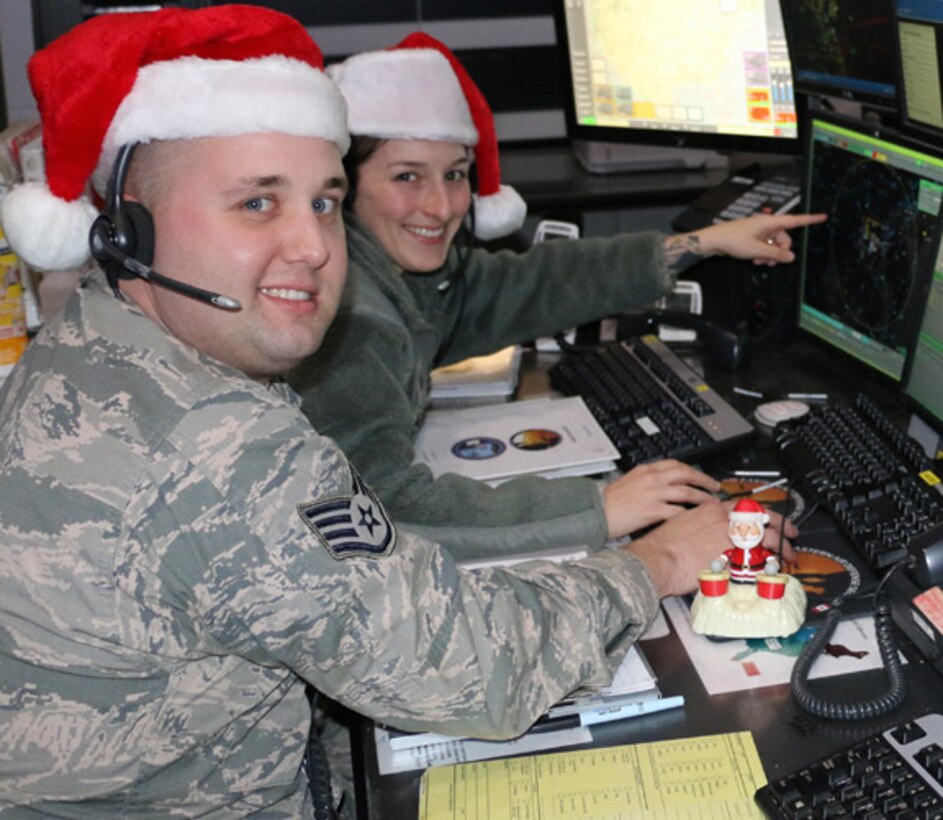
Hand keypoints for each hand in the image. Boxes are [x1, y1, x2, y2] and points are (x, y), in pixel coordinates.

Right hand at [602, 459, 721, 538]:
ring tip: (711, 503)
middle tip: (714, 486)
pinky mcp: (653, 510)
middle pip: (686, 474)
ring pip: (687, 491)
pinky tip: (696, 518)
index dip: (692, 469)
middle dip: (704, 479)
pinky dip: (690, 514)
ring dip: (702, 497)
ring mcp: (654, 494)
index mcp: (646, 470)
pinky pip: (678, 510)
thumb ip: (646, 480)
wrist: (596, 512)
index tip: (700, 475)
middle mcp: (652, 479)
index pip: (675, 464)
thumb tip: (662, 485)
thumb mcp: (628, 482)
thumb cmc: (609, 502)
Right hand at [624, 500, 797, 597]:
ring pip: (766, 535)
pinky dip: (771, 561)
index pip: (744, 506)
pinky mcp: (733, 556)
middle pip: (761, 516)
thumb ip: (698, 527)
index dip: (759, 513)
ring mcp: (730, 537)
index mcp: (710, 511)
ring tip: (788, 553)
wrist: (656, 560)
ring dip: (782, 544)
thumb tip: (705, 536)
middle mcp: (723, 520)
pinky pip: (760, 557)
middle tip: (790, 531)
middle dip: (781, 523)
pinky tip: (775, 567)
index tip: (766, 518)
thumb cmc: (661, 548)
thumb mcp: (681, 527)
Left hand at [691, 212, 827, 266]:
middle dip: (779, 252)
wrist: (713, 241)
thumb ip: (775, 255)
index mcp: (770, 222)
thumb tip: (790, 257)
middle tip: (770, 262)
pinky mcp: (753, 237)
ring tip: (759, 262)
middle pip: (784, 239)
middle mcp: (766, 225)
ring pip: (774, 245)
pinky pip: (765, 246)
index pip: (795, 220)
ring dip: (770, 255)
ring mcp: (759, 231)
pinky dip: (763, 254)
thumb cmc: (731, 240)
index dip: (810, 219)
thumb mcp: (756, 250)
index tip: (822, 217)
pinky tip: (755, 260)